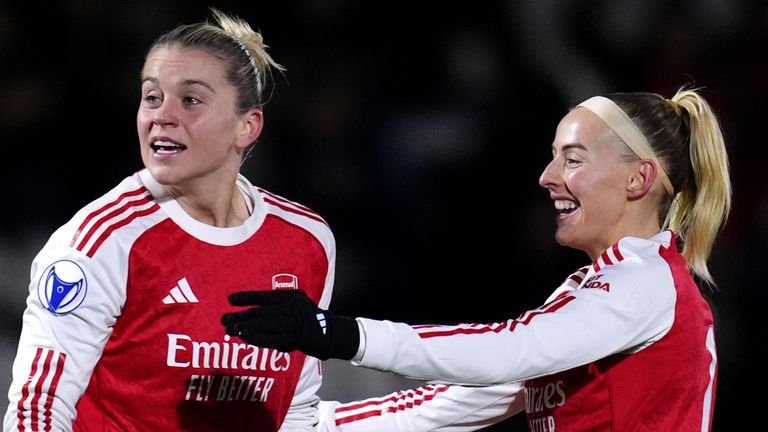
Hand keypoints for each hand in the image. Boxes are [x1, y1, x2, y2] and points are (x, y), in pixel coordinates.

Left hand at [221, 290, 359, 360]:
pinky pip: (266, 339)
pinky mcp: (287, 340)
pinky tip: (242, 336)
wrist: (323, 331)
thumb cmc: (305, 313)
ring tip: (228, 328)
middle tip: (224, 319)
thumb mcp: (296, 298)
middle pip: (258, 313)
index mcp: (289, 298)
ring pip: (260, 326)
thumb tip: (253, 301)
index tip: (230, 299)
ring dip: (242, 328)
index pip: (264, 297)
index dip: (246, 298)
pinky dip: (253, 337)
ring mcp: (287, 326)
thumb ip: (278, 298)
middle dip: (239, 316)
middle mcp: (287, 311)